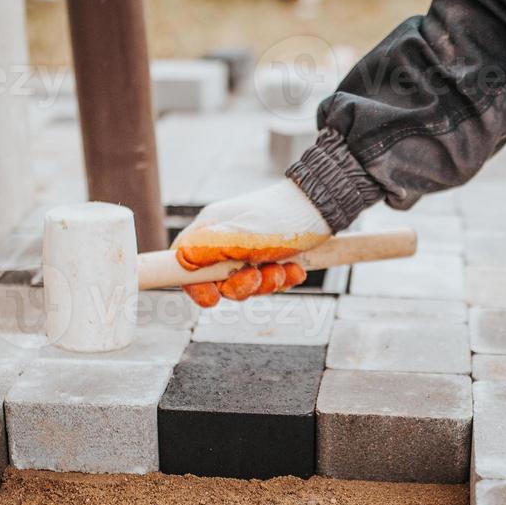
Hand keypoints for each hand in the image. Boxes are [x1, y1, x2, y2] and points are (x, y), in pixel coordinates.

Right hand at [172, 181, 331, 305]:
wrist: (324, 206)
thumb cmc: (282, 218)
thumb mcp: (243, 236)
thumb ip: (210, 248)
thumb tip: (181, 259)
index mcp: (212, 230)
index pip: (185, 262)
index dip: (193, 285)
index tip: (212, 297)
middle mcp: (226, 239)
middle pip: (217, 280)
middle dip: (240, 287)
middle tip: (259, 277)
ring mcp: (248, 248)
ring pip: (245, 283)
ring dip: (266, 284)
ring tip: (283, 270)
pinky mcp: (270, 255)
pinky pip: (267, 279)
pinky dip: (282, 279)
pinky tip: (296, 269)